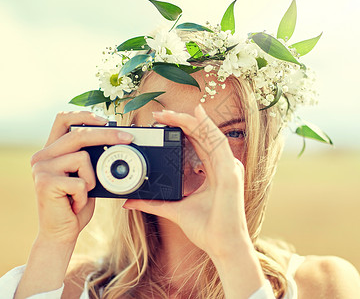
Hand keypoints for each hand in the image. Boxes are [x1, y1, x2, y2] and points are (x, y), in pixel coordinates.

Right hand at [30, 111, 133, 244]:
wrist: (61, 232)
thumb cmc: (76, 203)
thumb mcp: (86, 176)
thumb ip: (91, 159)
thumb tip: (118, 141)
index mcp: (52, 150)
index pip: (63, 119)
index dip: (85, 115)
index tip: (107, 119)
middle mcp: (42, 156)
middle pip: (78, 134)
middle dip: (108, 134)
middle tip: (128, 138)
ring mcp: (41, 168)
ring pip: (82, 158)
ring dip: (92, 180)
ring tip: (81, 194)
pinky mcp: (45, 183)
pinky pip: (81, 182)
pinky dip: (85, 196)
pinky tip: (74, 204)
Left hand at [123, 104, 250, 258]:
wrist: (222, 246)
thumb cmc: (207, 229)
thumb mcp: (174, 209)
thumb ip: (153, 203)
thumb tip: (130, 202)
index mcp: (214, 172)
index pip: (199, 143)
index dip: (183, 130)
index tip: (162, 122)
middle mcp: (223, 166)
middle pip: (203, 135)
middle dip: (182, 121)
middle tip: (160, 114)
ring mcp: (229, 168)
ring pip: (210, 134)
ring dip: (190, 121)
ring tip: (170, 113)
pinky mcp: (230, 173)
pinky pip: (217, 144)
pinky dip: (207, 128)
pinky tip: (196, 116)